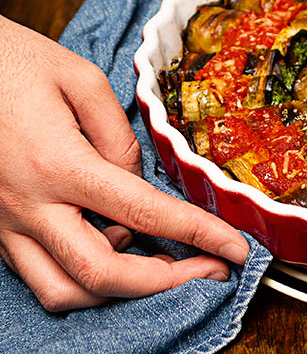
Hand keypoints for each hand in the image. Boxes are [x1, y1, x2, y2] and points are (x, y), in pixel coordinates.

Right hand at [0, 17, 250, 311]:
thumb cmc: (10, 62)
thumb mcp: (79, 78)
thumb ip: (119, 135)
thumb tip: (138, 180)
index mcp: (59, 164)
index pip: (143, 212)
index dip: (197, 235)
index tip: (235, 249)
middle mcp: (29, 205)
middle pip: (102, 273)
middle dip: (165, 284)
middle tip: (209, 272)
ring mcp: (4, 224)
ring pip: (62, 291)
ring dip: (117, 291)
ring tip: (158, 263)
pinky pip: (36, 275)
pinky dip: (78, 278)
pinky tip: (107, 247)